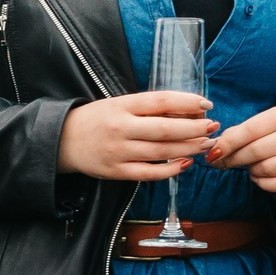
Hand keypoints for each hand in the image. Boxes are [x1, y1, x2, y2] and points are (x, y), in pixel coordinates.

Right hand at [56, 91, 215, 181]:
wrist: (62, 140)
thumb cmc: (97, 120)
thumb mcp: (119, 105)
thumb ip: (148, 108)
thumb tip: (188, 112)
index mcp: (121, 106)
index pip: (161, 101)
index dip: (187, 102)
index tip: (206, 105)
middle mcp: (120, 128)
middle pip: (166, 128)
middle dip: (195, 128)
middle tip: (213, 127)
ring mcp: (118, 151)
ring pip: (162, 151)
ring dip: (189, 148)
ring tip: (206, 144)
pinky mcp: (116, 171)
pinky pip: (150, 173)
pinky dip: (171, 169)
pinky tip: (185, 163)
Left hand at [205, 104, 275, 192]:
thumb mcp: (261, 124)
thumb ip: (237, 133)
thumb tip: (213, 148)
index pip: (250, 130)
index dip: (228, 143)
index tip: (213, 153)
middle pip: (257, 151)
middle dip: (234, 159)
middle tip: (223, 163)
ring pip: (268, 168)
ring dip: (252, 171)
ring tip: (250, 167)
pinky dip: (264, 184)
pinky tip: (260, 177)